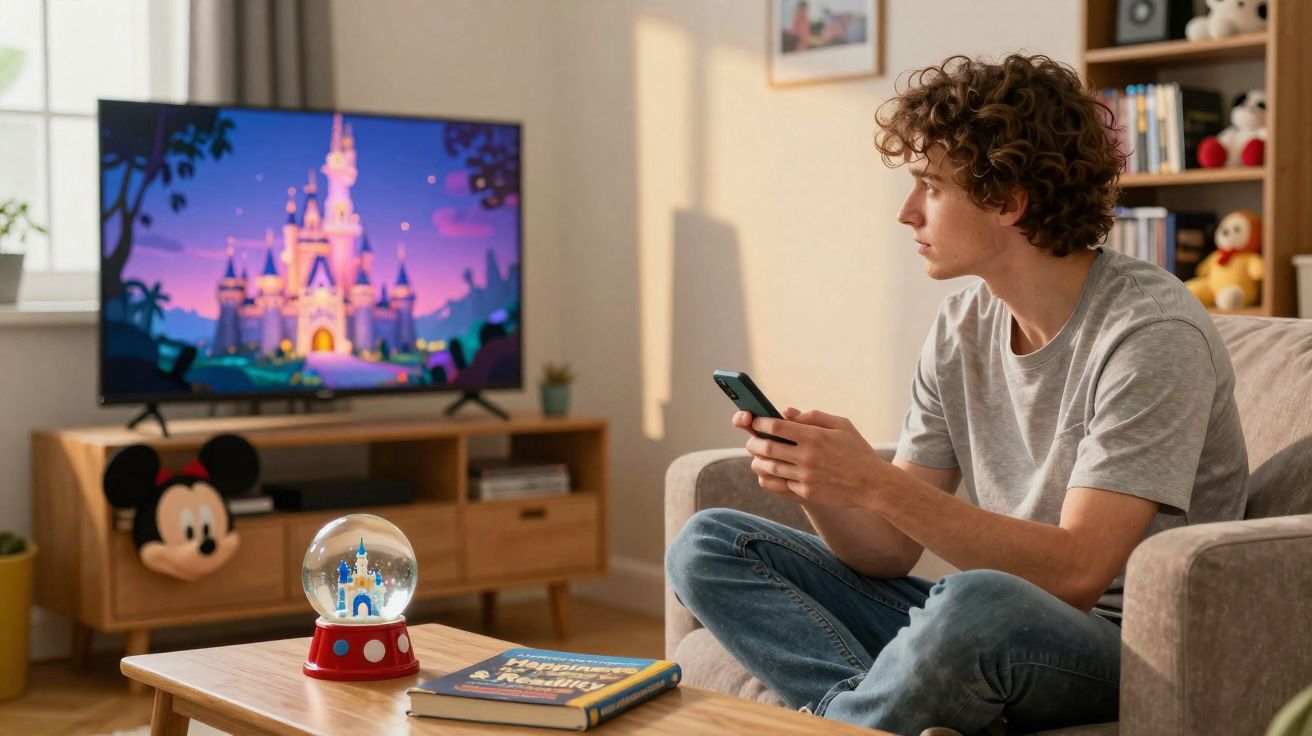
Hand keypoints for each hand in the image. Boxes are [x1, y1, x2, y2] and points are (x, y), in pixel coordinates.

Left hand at [741, 408, 887, 508]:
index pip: (776, 427)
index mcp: (814, 437)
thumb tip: (787, 412)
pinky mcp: (807, 493)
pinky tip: (768, 472)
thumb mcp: (842, 425)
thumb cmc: (858, 451)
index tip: (756, 422)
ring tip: (758, 456)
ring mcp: (806, 477)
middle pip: (767, 448)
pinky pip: (779, 485)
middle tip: (752, 440)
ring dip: (758, 461)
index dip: (761, 423)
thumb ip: (813, 416)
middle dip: (754, 442)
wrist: (874, 485)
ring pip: (769, 468)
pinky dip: (770, 478)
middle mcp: (807, 457)